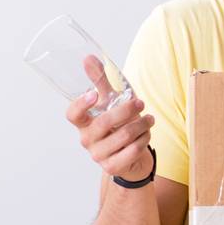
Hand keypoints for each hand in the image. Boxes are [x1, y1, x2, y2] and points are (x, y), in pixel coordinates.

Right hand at [66, 53, 155, 183]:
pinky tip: (147, 134)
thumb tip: (88, 57)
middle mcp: (87, 139)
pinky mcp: (112, 167)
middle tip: (141, 103)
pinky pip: (131, 152)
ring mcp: (98, 155)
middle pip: (103, 123)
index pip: (72, 115)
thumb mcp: (111, 102)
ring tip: (150, 119)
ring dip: (140, 126)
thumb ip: (100, 81)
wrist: (131, 157)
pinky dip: (143, 140)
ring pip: (122, 137)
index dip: (81, 105)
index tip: (94, 94)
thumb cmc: (119, 126)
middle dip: (126, 111)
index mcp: (83, 123)